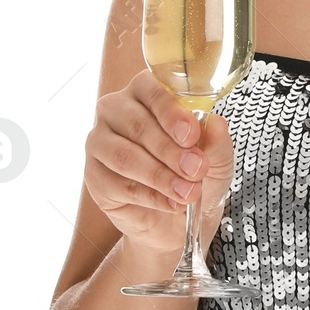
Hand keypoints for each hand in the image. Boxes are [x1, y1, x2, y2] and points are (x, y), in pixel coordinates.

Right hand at [83, 70, 236, 257]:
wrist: (177, 219)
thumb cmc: (193, 174)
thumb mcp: (216, 157)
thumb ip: (216, 140)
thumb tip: (216, 125)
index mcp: (147, 92)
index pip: (152, 91)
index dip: (171, 112)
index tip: (191, 135)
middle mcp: (117, 111)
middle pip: (137, 125)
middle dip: (170, 150)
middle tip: (196, 169)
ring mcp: (100, 143)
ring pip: (125, 156)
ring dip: (161, 176)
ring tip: (188, 192)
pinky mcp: (93, 176)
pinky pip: (119, 185)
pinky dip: (150, 196)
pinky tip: (171, 203)